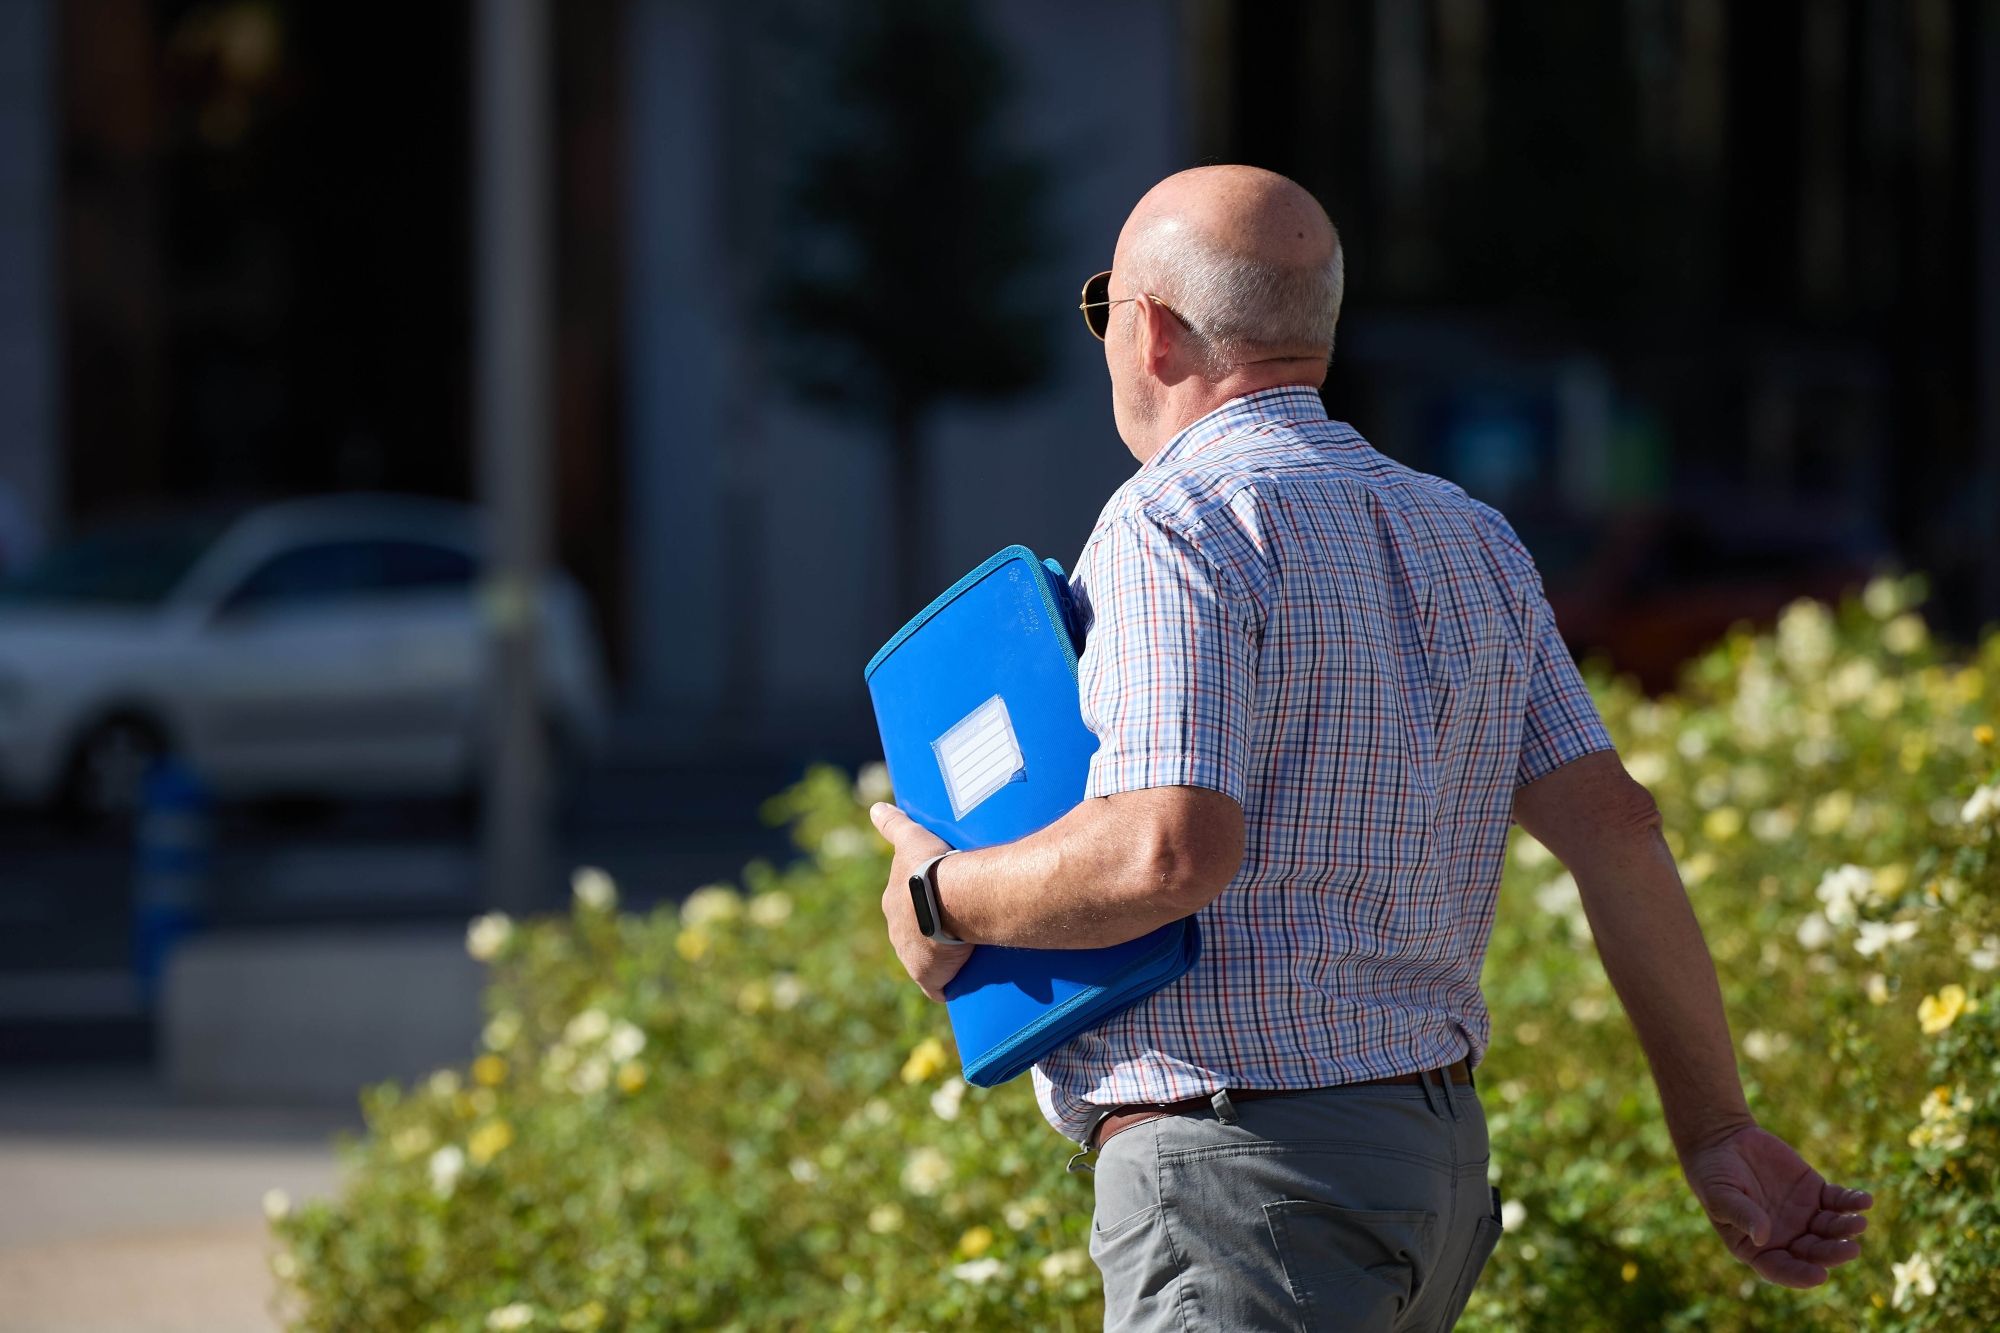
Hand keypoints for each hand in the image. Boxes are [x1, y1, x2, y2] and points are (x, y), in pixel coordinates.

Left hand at [868, 802, 973, 1002]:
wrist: (950, 899)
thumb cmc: (932, 866)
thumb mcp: (911, 838)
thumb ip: (893, 824)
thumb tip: (875, 808)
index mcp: (893, 903)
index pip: (906, 908)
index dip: (922, 906)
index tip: (941, 903)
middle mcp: (897, 933)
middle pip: (915, 936)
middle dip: (932, 933)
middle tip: (961, 925)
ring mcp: (911, 958)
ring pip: (928, 960)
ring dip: (944, 958)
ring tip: (970, 951)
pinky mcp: (929, 979)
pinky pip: (940, 987)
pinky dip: (950, 984)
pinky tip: (966, 981)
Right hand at [1681, 1122, 1873, 1287]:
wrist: (1722, 1140)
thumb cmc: (1713, 1173)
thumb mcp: (1720, 1194)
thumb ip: (1741, 1214)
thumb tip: (1763, 1237)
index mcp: (1757, 1247)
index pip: (1782, 1268)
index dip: (1800, 1274)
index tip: (1820, 1275)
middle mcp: (1785, 1237)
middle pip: (1814, 1252)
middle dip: (1833, 1253)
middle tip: (1850, 1248)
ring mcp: (1803, 1216)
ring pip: (1831, 1230)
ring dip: (1846, 1228)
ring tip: (1859, 1222)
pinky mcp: (1815, 1192)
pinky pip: (1838, 1202)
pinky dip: (1852, 1202)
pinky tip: (1865, 1200)